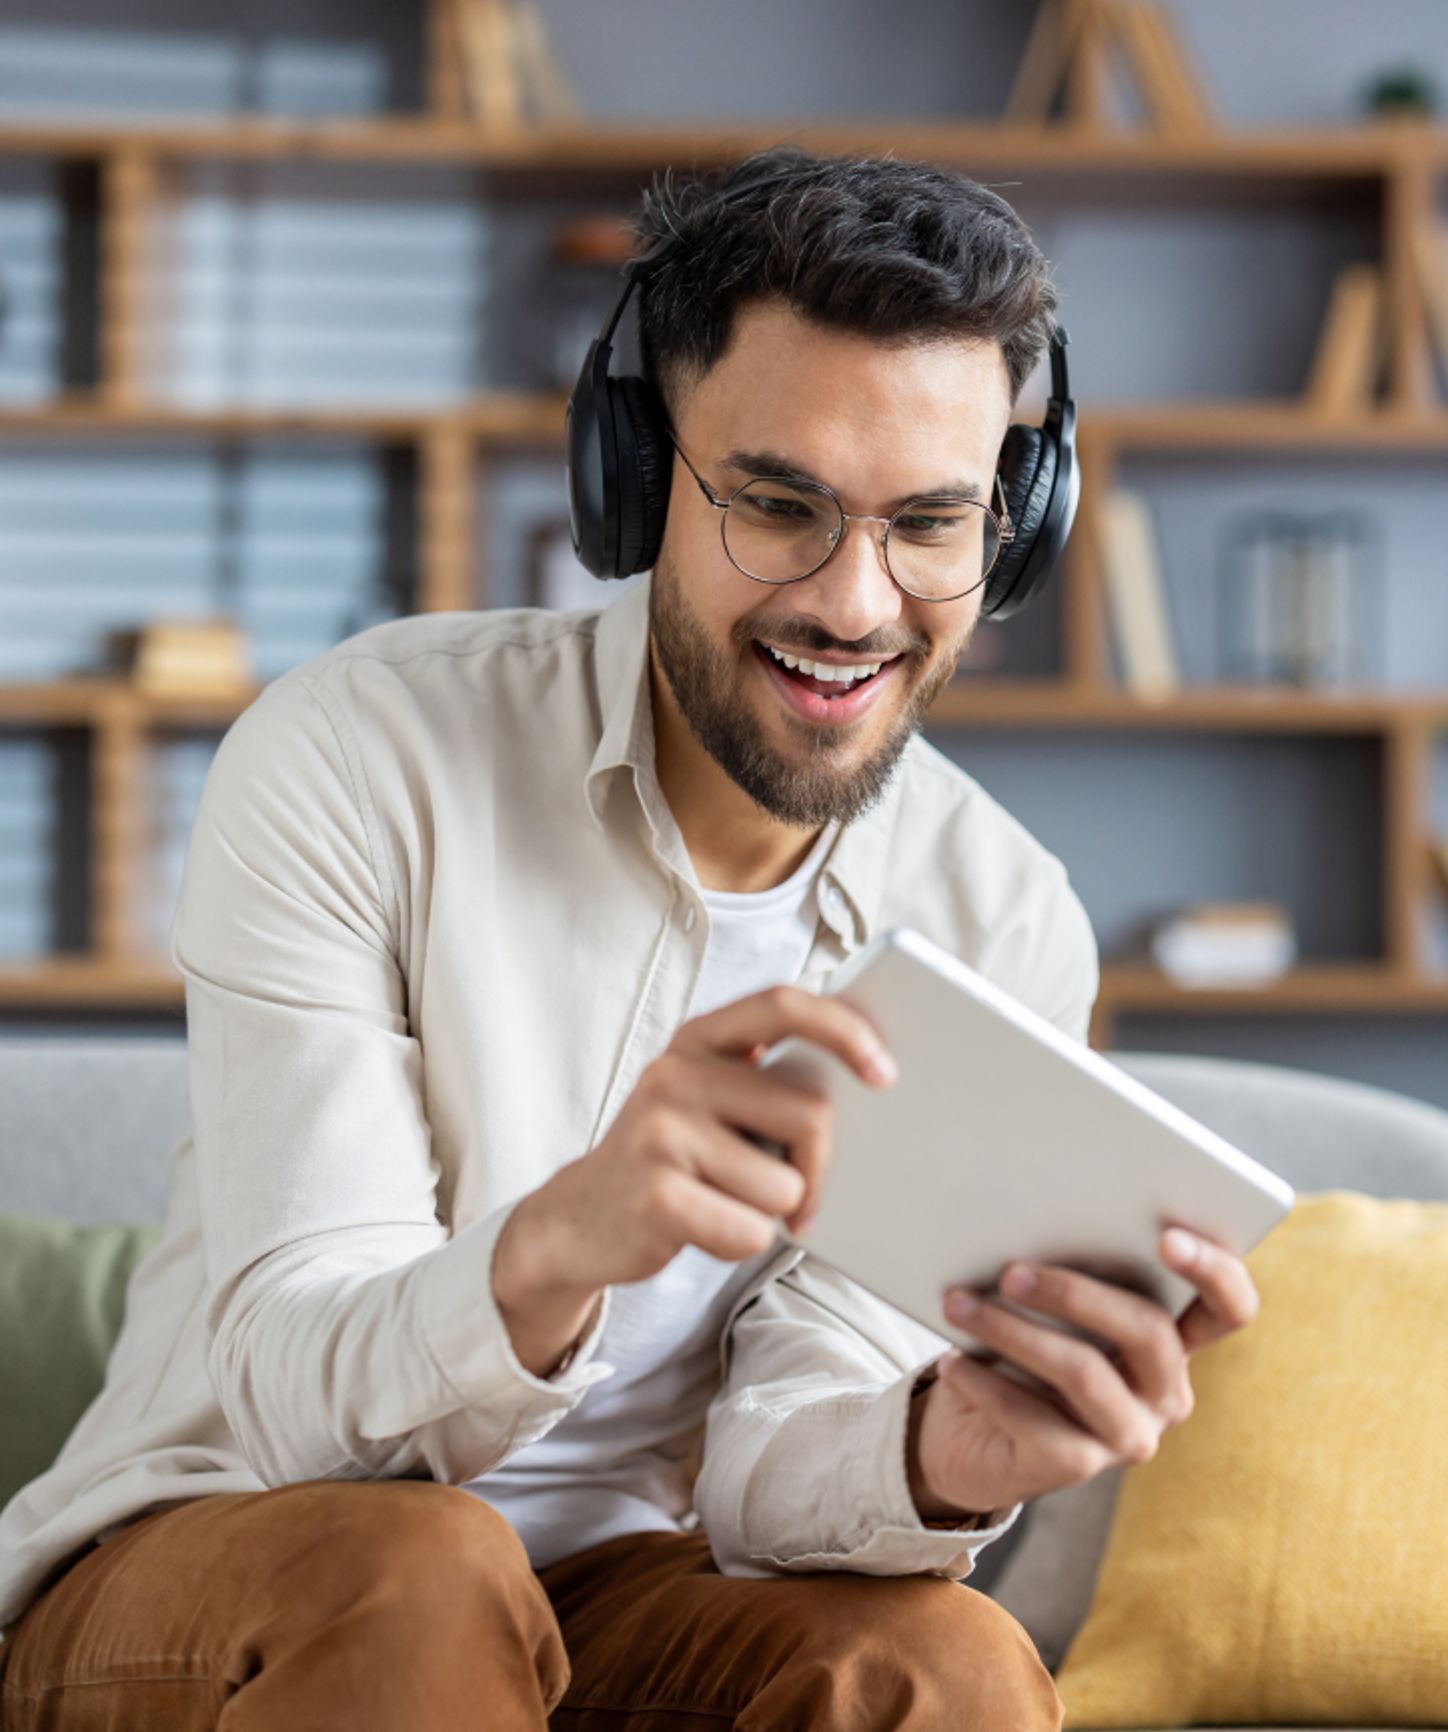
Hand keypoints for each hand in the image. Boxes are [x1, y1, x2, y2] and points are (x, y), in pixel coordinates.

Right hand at [492, 985, 895, 1376]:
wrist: (578, 1218)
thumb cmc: (670, 1159)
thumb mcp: (708, 1099)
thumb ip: (767, 1083)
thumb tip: (866, 1089)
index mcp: (699, 1039)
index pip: (783, 1005)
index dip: (844, 1030)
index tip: (885, 1072)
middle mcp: (676, 1074)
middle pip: (809, 1113)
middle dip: (818, 1166)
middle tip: (799, 1193)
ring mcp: (660, 1133)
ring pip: (784, 1185)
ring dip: (772, 1213)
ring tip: (722, 1203)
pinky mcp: (657, 1195)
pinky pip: (751, 1231)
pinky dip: (741, 1243)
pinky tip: (703, 1230)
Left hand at [906, 1227, 1259, 1522]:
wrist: (966, 1431)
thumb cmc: (1013, 1346)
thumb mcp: (1045, 1305)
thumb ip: (1062, 1270)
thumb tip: (1030, 1226)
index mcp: (1171, 1340)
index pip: (1229, 1308)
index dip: (1214, 1270)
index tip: (1168, 1236)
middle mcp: (1165, 1391)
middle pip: (1150, 1331)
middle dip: (1077, 1292)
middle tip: (1011, 1271)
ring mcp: (1128, 1434)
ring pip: (1085, 1372)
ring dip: (1013, 1330)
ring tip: (959, 1303)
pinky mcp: (1078, 1466)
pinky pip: (1032, 1417)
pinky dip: (985, 1379)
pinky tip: (954, 1360)